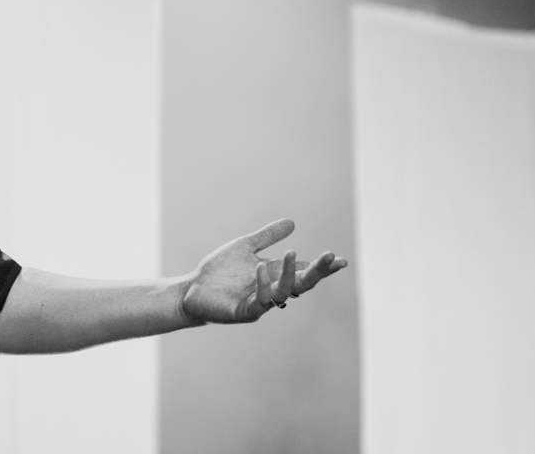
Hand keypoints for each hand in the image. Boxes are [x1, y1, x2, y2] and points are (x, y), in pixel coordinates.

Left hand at [179, 219, 347, 324]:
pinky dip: (262, 285)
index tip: (342, 260)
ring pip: (284, 292)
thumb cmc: (219, 271)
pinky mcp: (244, 312)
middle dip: (318, 272)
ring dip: (290, 274)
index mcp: (275, 275)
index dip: (323, 267)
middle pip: (302, 283)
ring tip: (292, 253)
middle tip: (332, 258)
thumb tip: (292, 222)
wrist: (192, 288)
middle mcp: (272, 290)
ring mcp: (260, 302)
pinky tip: (260, 269)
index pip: (304, 271)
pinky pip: (260, 301)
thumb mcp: (245, 247)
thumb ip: (267, 236)